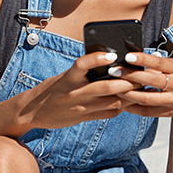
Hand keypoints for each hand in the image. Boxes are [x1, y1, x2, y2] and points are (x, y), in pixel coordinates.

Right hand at [18, 51, 140, 129]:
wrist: (33, 111)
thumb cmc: (52, 88)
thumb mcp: (63, 76)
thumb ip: (83, 71)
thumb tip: (109, 60)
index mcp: (68, 78)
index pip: (83, 64)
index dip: (98, 59)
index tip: (112, 54)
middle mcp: (75, 93)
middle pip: (105, 87)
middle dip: (125, 82)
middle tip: (139, 75)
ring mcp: (81, 107)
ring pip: (111, 102)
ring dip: (128, 95)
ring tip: (139, 88)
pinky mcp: (84, 117)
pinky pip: (108, 114)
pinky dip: (120, 107)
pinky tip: (128, 101)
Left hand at [112, 52, 172, 124]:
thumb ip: (162, 64)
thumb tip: (139, 56)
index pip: (160, 63)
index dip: (144, 59)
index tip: (128, 56)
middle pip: (151, 81)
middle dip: (130, 76)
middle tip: (113, 70)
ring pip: (148, 99)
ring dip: (128, 93)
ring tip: (113, 86)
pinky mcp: (170, 113)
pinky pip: (149, 112)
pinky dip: (134, 108)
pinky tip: (122, 102)